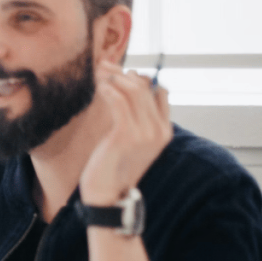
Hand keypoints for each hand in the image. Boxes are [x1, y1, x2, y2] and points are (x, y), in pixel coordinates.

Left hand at [80, 61, 172, 204]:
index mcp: (164, 131)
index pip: (159, 93)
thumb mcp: (128, 142)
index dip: (140, 79)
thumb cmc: (112, 168)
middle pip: (145, 88)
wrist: (106, 195)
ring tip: (97, 71)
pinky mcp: (126, 135)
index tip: (120, 73)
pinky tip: (98, 85)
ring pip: (133, 91)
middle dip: (122, 72)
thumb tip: (127, 93)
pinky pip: (119, 102)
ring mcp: (145, 133)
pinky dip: (108, 89)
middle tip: (103, 64)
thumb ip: (133, 120)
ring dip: (113, 76)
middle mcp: (159, 130)